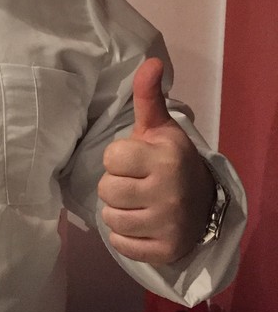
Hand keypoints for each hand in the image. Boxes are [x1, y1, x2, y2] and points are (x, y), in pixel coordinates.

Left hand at [98, 58, 215, 264]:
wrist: (205, 202)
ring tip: (137, 204)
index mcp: (166, 157)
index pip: (111, 159)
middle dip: (116, 186)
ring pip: (111, 219)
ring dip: (118, 212)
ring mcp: (168, 224)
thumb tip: (151, 60)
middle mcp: (169, 191)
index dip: (118, 159)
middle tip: (135, 183)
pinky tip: (141, 224)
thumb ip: (148, 96)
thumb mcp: (159, 128)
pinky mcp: (165, 251)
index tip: (135, 160)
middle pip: (107, 190)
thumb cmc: (170, 160)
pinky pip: (121, 245)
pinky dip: (125, 237)